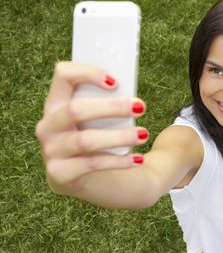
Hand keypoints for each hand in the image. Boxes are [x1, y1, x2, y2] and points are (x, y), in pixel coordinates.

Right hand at [35, 61, 148, 193]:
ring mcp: (51, 151)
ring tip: (144, 134)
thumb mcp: (101, 120)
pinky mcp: (60, 174)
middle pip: (76, 109)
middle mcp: (48, 125)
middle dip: (112, 107)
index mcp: (57, 103)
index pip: (63, 75)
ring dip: (119, 136)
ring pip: (85, 140)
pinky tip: (138, 159)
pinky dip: (118, 161)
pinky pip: (92, 164)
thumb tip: (137, 102)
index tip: (116, 82)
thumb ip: (112, 105)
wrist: (90, 179)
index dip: (87, 72)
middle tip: (141, 107)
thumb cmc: (99, 138)